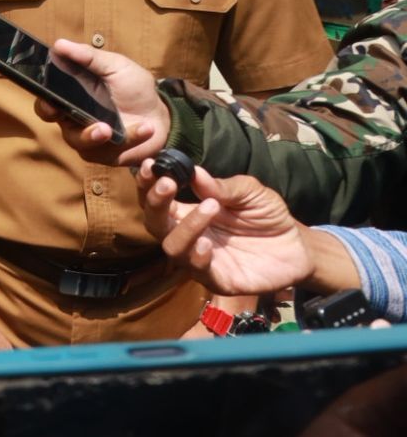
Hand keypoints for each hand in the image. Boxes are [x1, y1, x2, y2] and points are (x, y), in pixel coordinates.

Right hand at [33, 41, 168, 164]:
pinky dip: (129, 140)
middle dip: (79, 131)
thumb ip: (88, 57)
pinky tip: (144, 129)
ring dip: (98, 137)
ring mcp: (91, 141)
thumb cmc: (134, 88)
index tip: (52, 105)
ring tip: (116, 129)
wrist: (161, 113)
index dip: (45, 106)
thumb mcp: (115, 66)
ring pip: (83, 144)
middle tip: (99, 127)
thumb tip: (59, 44)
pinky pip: (110, 153)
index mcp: (71, 98)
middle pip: (65, 132)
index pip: (47, 105)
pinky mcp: (108, 155)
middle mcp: (75, 121)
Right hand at [138, 161, 313, 295]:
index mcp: (190, 211)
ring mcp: (200, 258)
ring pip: (172, 247)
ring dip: (185, 227)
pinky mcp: (218, 279)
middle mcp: (189, 235)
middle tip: (168, 183)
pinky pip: (198, 271)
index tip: (149, 165)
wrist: (298, 248)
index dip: (147, 183)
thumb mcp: (251, 192)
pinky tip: (208, 243)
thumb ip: (224, 186)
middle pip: (155, 222)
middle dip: (156, 202)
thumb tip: (195, 172)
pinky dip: (197, 256)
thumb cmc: (268, 216)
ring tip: (210, 208)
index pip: (158, 199)